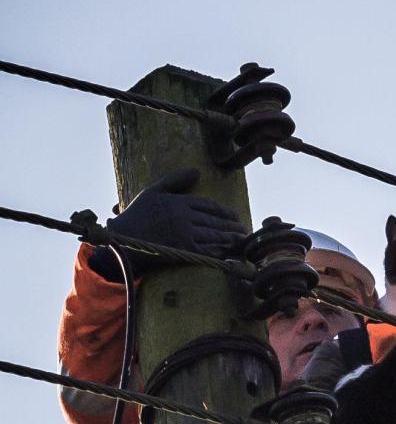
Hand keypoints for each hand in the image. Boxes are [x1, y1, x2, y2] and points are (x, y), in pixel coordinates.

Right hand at [89, 168, 246, 280]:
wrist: (124, 239)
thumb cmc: (138, 214)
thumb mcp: (154, 190)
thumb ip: (175, 180)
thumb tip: (197, 171)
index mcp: (180, 202)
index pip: (208, 205)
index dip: (224, 211)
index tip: (234, 215)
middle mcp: (185, 218)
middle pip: (215, 221)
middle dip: (231, 225)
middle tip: (243, 228)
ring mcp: (185, 235)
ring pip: (214, 236)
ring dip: (230, 238)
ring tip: (241, 239)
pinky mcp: (183, 251)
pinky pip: (206, 250)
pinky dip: (219, 251)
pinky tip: (227, 252)